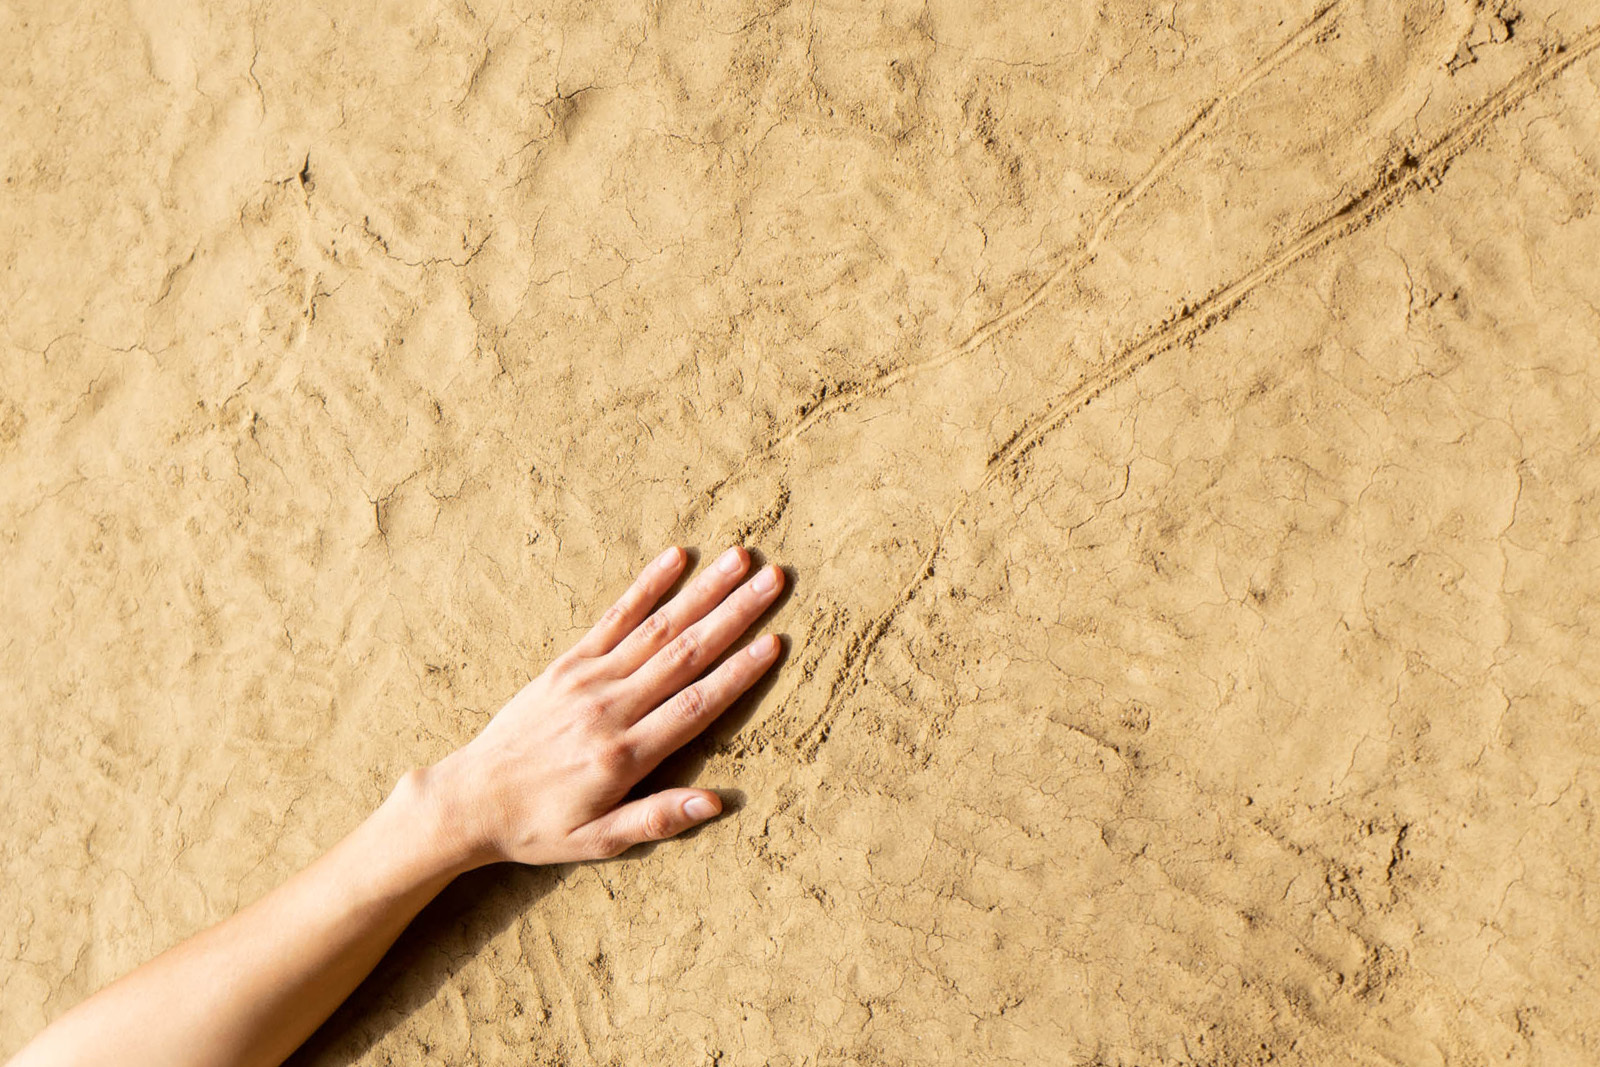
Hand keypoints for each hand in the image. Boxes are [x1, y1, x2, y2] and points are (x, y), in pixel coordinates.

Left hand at [417, 545, 784, 868]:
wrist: (469, 799)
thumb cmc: (538, 827)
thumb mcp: (598, 841)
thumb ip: (658, 820)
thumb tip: (716, 803)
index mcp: (624, 755)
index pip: (694, 706)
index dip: (738, 673)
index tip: (774, 642)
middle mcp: (609, 709)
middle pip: (684, 654)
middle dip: (734, 614)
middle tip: (774, 580)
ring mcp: (587, 680)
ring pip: (657, 627)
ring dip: (702, 589)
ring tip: (740, 558)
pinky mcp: (567, 663)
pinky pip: (613, 617)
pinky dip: (646, 585)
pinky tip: (675, 557)